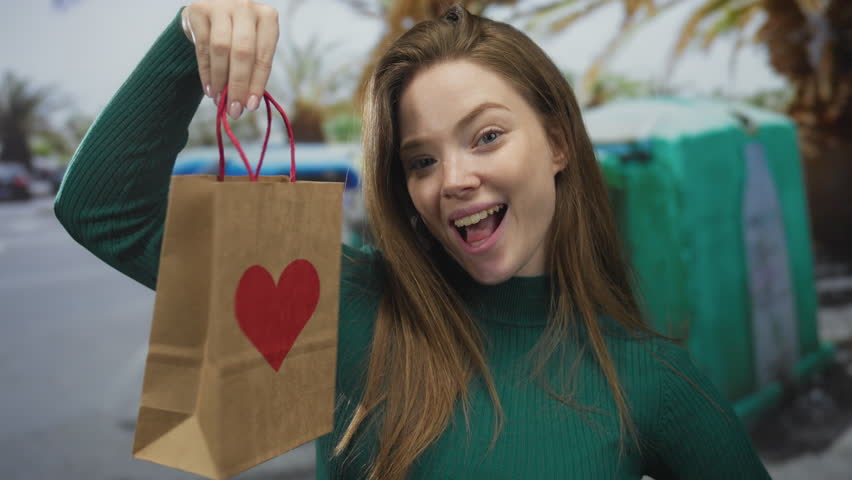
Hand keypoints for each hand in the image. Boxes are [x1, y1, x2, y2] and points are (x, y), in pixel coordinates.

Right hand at [181, 0, 278, 118]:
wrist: (213, 12)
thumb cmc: (239, 35)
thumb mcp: (253, 46)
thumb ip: (253, 69)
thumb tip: (247, 103)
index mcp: (267, 17)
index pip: (263, 55)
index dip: (257, 83)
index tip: (251, 106)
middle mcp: (246, 7)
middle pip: (243, 52)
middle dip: (238, 85)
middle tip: (234, 110)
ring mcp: (221, 6)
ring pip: (221, 49)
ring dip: (220, 80)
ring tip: (220, 100)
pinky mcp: (199, 10)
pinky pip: (202, 46)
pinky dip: (206, 72)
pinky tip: (209, 89)